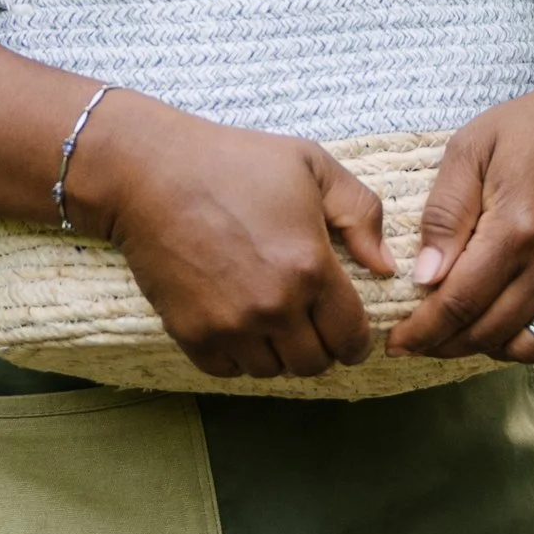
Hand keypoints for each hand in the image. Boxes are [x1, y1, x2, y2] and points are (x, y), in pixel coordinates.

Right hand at [69, 99, 393, 382]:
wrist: (149, 173)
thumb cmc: (234, 161)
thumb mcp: (311, 165)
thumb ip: (360, 212)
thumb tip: (385, 267)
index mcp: (312, 267)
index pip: (351, 336)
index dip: (356, 340)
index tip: (347, 332)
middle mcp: (275, 306)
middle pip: (314, 363)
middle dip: (319, 348)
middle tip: (308, 325)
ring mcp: (231, 325)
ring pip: (271, 371)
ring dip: (277, 353)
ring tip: (270, 322)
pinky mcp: (191, 333)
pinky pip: (227, 370)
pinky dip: (236, 356)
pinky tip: (237, 325)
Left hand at [381, 79, 533, 363]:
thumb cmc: (532, 128)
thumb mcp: (471, 149)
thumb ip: (445, 214)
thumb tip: (424, 277)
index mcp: (515, 229)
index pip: (458, 302)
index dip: (422, 330)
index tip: (395, 342)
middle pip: (486, 331)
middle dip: (442, 344)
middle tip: (414, 341)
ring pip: (522, 345)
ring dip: (481, 349)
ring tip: (452, 336)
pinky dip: (524, 343)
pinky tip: (498, 328)